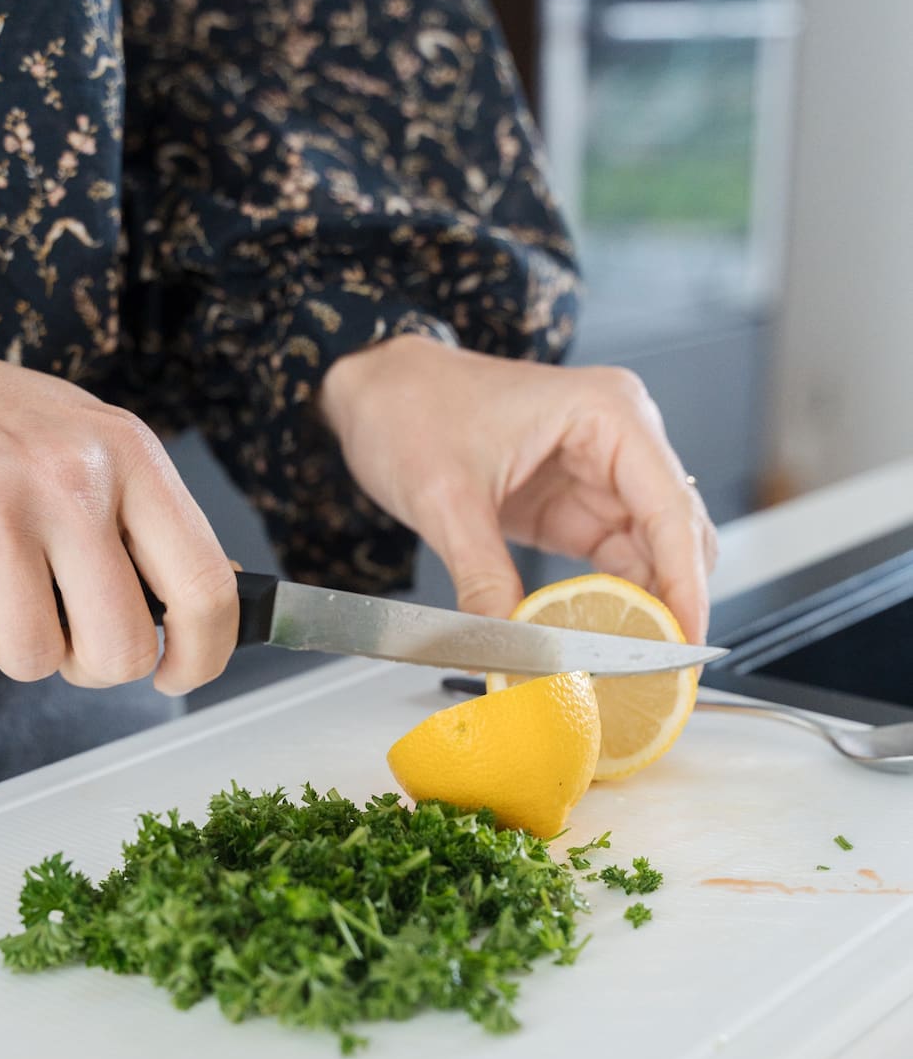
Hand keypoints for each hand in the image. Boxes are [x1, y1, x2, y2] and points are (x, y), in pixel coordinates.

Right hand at [0, 280, 236, 693]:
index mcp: (123, 451)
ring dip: (6, 639)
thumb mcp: (79, 435)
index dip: (204, 654)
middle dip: (90, 664)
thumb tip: (218, 593)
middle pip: (119, 649)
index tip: (180, 673)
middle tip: (62, 631)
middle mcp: (65, 479)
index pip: (204, 584)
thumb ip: (143, 514)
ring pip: (33, 659)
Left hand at [319, 336, 717, 642]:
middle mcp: (619, 439)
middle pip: (675, 534)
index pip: (670, 509)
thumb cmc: (411, 405)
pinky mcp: (574, 505)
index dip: (684, 584)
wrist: (375, 390)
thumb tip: (506, 646)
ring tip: (629, 662)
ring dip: (641, 607)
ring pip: (650, 554)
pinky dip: (609, 602)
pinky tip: (599, 638)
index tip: (683, 643)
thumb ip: (483, 578)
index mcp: (608, 413)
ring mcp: (600, 473)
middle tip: (658, 668)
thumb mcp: (446, 498)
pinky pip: (612, 561)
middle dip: (669, 601)